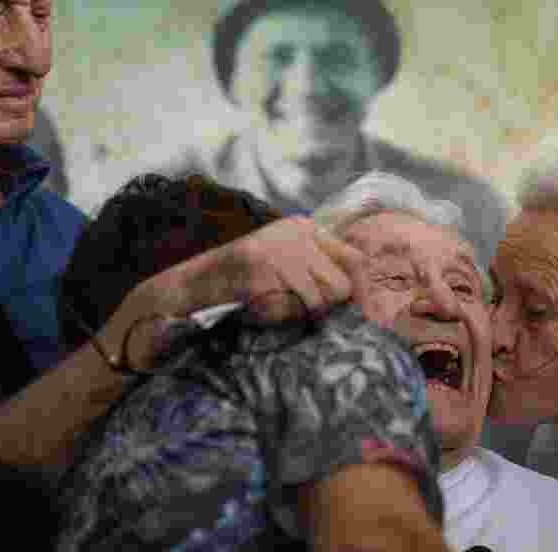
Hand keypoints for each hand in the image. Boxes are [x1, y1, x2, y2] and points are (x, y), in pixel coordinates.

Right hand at [96, 216, 365, 368]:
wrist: (192, 286)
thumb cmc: (244, 284)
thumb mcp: (286, 266)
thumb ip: (320, 271)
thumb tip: (365, 295)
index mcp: (304, 228)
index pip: (356, 259)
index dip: (364, 291)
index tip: (366, 315)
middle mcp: (295, 233)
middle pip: (343, 284)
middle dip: (328, 308)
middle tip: (303, 314)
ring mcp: (277, 248)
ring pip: (323, 298)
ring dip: (302, 314)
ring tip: (274, 308)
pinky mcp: (259, 267)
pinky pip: (292, 307)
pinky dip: (279, 317)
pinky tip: (258, 308)